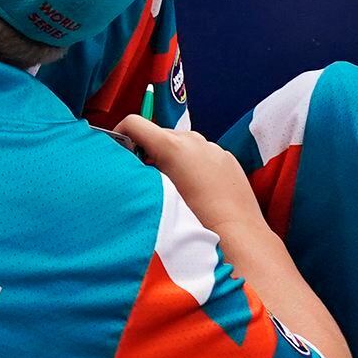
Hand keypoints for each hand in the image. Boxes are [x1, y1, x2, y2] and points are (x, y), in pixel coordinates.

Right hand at [110, 115, 264, 232]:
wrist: (238, 234)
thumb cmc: (196, 220)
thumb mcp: (159, 195)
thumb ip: (141, 174)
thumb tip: (130, 166)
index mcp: (172, 146)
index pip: (134, 123)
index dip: (120, 133)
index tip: (119, 152)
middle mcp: (193, 140)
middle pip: (158, 134)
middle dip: (148, 151)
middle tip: (146, 178)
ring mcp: (213, 147)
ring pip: (181, 145)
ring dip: (172, 159)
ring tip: (174, 187)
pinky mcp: (228, 158)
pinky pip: (202, 154)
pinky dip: (194, 165)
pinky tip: (198, 191)